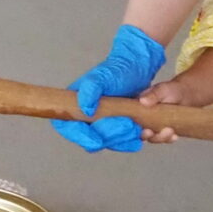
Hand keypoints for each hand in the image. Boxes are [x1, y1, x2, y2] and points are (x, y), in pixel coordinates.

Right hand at [53, 24, 167, 152]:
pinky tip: (143, 133)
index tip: (97, 140)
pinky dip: (131, 141)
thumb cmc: (116, 70)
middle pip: (91, 138)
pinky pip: (121, 142)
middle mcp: (86, 117)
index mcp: (76, 105)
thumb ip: (89, 90)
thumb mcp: (101, 76)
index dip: (80, 136)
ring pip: (107, 142)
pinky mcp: (117, 129)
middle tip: (128, 125)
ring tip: (137, 128)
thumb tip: (85, 109)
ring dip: (123, 140)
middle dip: (110, 136)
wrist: (137, 69)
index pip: (68, 127)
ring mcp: (102, 124)